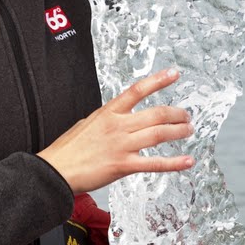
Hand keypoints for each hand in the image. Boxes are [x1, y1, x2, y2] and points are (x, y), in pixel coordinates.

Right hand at [37, 68, 193, 193]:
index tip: (173, 74)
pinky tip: (187, 161)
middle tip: (186, 115)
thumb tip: (116, 119)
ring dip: (178, 131)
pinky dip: (174, 163)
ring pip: (159, 134)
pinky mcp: (123, 165)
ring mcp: (121, 145)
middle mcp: (118, 126)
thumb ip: (106, 120)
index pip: (137, 90)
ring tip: (188, 130)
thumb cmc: (67, 149)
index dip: (158, 81)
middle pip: (156, 113)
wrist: (56, 170)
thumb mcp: (86, 124)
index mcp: (108, 113)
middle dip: (176, 113)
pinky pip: (154, 163)